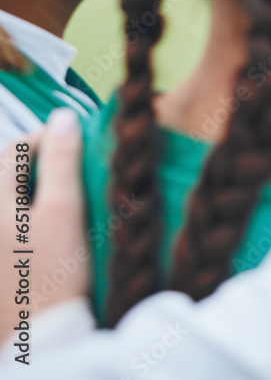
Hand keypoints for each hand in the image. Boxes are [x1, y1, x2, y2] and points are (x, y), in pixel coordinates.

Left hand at [2, 109, 89, 343]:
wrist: (39, 337)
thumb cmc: (54, 275)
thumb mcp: (64, 213)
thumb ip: (63, 162)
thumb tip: (64, 117)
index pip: (15, 150)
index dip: (48, 139)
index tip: (79, 143)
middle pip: (9, 174)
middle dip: (40, 164)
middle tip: (75, 170)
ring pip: (11, 199)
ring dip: (34, 190)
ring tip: (65, 198)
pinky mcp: (2, 260)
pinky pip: (12, 223)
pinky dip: (29, 215)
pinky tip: (50, 229)